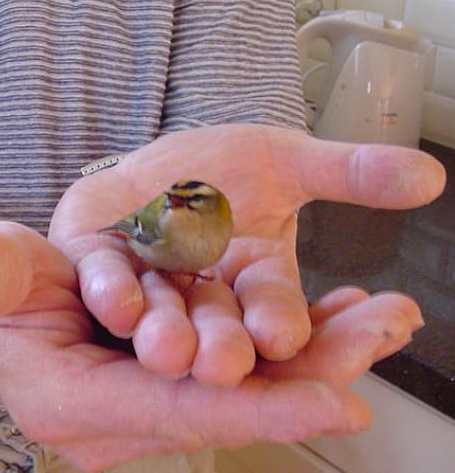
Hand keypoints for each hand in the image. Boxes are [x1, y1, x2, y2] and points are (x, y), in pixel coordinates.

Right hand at [0, 223, 423, 470]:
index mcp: (78, 402)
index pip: (180, 412)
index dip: (257, 405)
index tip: (339, 399)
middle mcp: (121, 420)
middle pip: (229, 405)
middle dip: (308, 377)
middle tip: (383, 335)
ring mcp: (148, 409)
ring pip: (244, 391)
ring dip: (313, 360)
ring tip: (379, 320)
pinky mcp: (166, 388)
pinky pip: (237, 378)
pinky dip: (287, 354)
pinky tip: (335, 321)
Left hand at [48, 124, 444, 380]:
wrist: (156, 159)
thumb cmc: (221, 169)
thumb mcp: (286, 162)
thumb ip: (347, 174)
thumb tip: (429, 177)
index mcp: (254, 283)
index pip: (274, 309)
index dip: (279, 322)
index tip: (284, 336)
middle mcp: (203, 297)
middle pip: (216, 329)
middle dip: (221, 346)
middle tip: (225, 364)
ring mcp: (150, 285)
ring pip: (159, 316)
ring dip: (163, 332)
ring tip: (169, 347)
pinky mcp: (101, 265)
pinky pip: (105, 282)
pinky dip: (111, 291)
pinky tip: (118, 302)